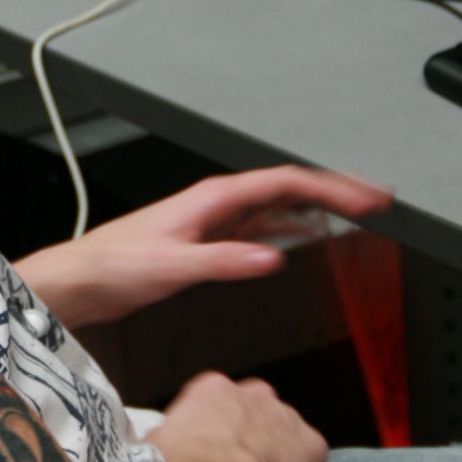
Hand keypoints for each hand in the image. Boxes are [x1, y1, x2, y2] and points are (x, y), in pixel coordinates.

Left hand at [14, 164, 392, 329]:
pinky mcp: (208, 240)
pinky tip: (305, 236)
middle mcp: (217, 203)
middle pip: (290, 188)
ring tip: (356, 213)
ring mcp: (214, 220)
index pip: (286, 182)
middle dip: (336, 190)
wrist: (83, 278)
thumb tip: (271, 257)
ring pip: (278, 206)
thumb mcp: (171, 265)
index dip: (332, 186)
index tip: (367, 198)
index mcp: (213, 198)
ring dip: (317, 208)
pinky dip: (292, 227)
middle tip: (377, 201)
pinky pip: (262, 226)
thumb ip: (222, 261)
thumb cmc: (113, 265)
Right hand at [149, 369, 328, 461]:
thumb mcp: (155, 442)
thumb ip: (166, 436)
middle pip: (257, 411)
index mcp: (213, 388)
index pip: (219, 401)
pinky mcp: (312, 445)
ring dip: (278, 453)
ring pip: (286, 434)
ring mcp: (287, 417)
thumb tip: (160, 446)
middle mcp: (254, 393)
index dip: (216, 429)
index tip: (212, 451)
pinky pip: (310, 459)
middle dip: (252, 433)